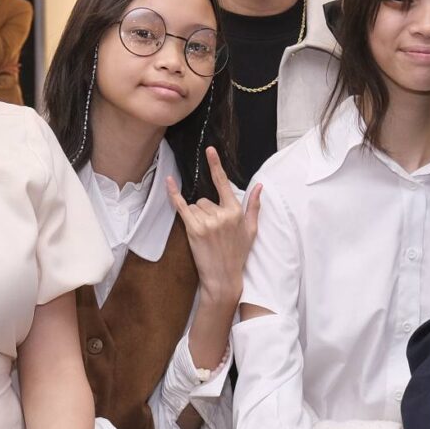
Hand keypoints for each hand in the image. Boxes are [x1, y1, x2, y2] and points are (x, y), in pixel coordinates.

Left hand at [170, 149, 263, 307]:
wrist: (224, 278)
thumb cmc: (238, 254)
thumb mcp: (252, 230)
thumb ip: (254, 206)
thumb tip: (260, 187)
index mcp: (236, 212)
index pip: (224, 183)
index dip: (216, 165)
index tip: (210, 150)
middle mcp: (222, 214)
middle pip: (205, 199)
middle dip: (206, 211)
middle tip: (213, 231)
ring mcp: (207, 222)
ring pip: (195, 206)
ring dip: (197, 216)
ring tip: (206, 235)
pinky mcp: (194, 230)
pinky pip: (182, 207)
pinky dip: (174, 194)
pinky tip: (169, 182)